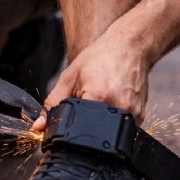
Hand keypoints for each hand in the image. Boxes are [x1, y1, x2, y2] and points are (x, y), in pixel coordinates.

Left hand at [32, 28, 149, 131]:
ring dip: (100, 121)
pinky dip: (112, 120)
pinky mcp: (141, 116)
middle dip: (86, 121)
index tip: (73, 109)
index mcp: (99, 97)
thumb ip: (53, 103)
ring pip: (108, 133)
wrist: (130, 46)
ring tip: (103, 96)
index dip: (70, 124)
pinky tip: (113, 100)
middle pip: (93, 131)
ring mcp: (132, 114)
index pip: (77, 127)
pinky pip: (121, 129)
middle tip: (90, 97)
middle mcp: (119, 108)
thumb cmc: (101, 57)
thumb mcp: (70, 76)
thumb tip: (39, 127)